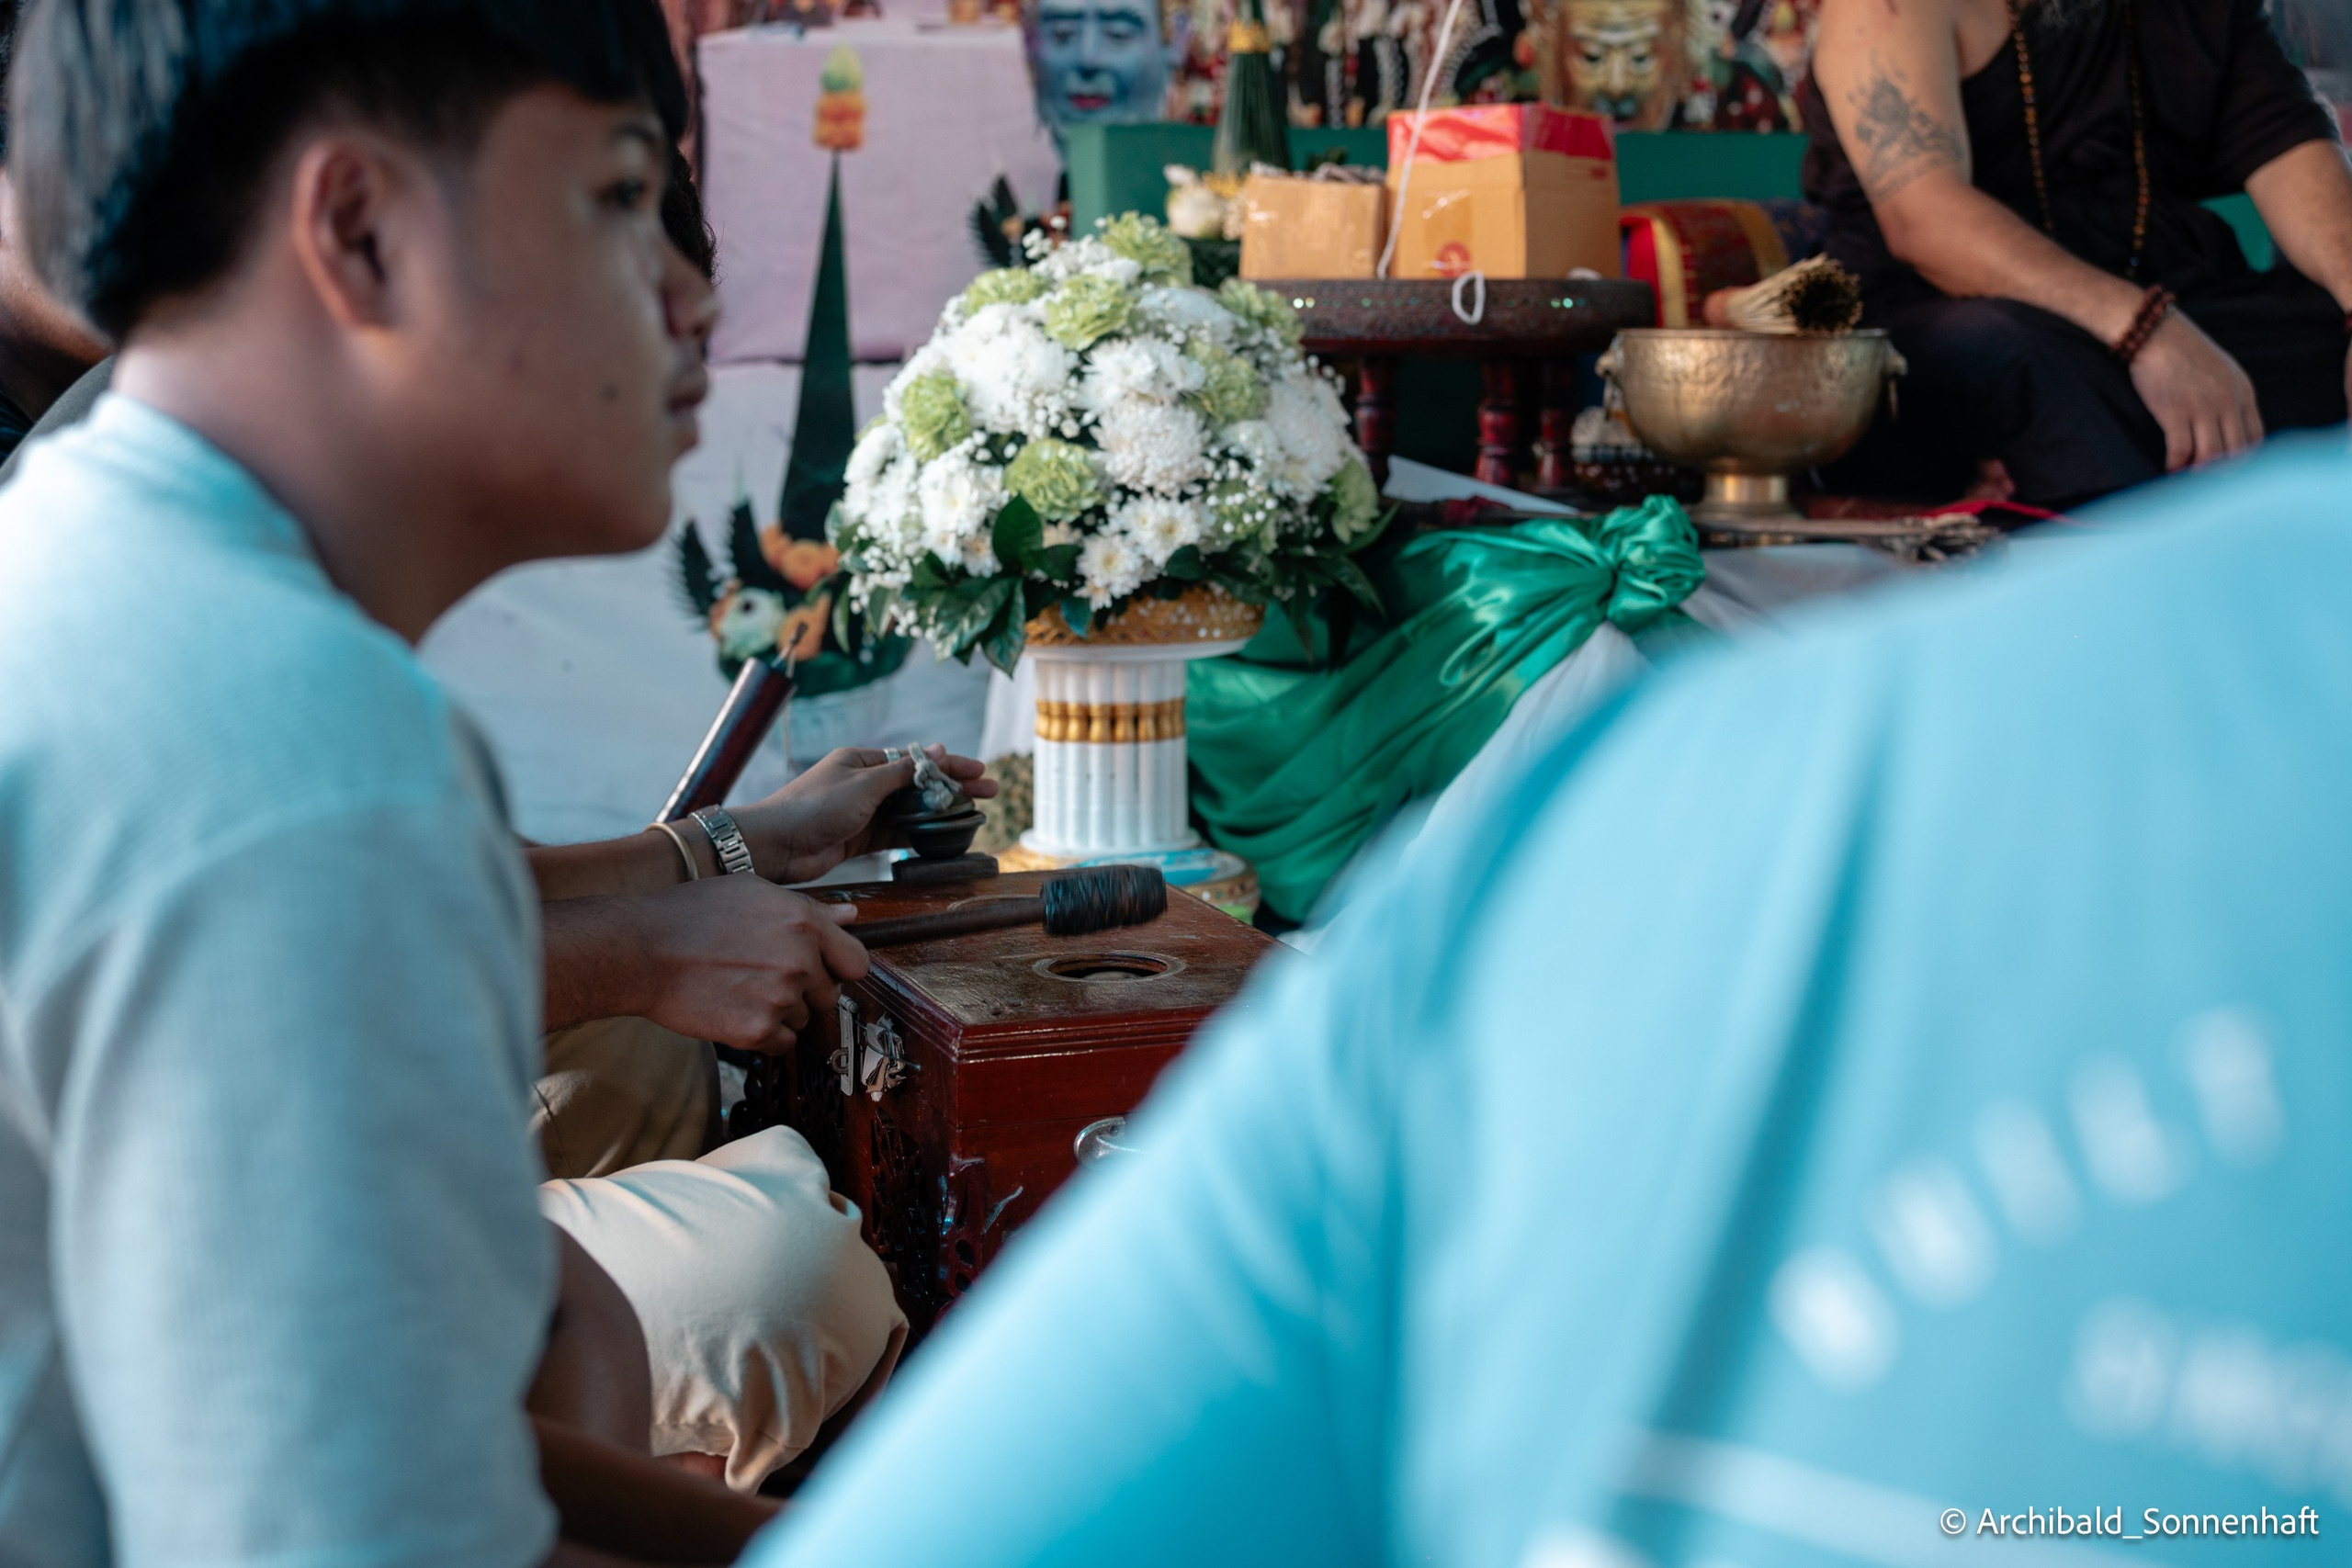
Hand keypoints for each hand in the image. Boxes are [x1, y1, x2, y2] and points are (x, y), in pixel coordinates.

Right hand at [629, 875, 868, 1052]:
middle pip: (829, 995)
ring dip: (780, 1012)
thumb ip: (810, 909)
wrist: (641, 951)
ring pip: (802, 1019)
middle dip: (804, 990)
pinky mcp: (757, 1031)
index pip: (856, 963)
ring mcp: (780, 998)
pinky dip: (764, 1036)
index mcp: (804, 922)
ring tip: (740, 989)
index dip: (838, 968)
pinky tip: (735, 1012)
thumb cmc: (691, 915)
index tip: (822, 970)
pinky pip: (782, 1044)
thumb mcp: (753, 893)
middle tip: (762, 977)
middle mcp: (799, 960)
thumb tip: (853, 917)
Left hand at [732, 744, 997, 883]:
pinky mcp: (859, 839)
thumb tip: (936, 749)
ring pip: (911, 810)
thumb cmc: (814, 808)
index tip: (980, 771)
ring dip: (940, 813)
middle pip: (918, 784)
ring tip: (974, 817)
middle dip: (954, 788)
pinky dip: (919, 834)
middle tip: (989, 794)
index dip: (951, 765)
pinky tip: (942, 838)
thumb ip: (903, 773)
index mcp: (863, 761)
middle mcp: (865, 784)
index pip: (916, 760)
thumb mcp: (864, 785)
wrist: (775, 846)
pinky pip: (897, 833)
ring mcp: (863, 812)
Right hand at [2130, 311, 2263, 471]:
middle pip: (2236, 452)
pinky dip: (2175, 466)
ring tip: (2186, 478)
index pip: (2255, 437)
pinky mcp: (2175, 413)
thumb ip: (2230, 396)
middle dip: (2223, 473)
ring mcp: (2203, 408)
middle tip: (2207, 484)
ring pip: (2211, 456)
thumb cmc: (2184, 352)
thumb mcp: (2221, 371)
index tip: (2229, 471)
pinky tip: (2168, 469)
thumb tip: (2226, 427)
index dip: (2245, 460)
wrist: (2156, 334)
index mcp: (2243, 392)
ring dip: (2198, 473)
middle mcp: (2228, 402)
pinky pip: (2181, 450)